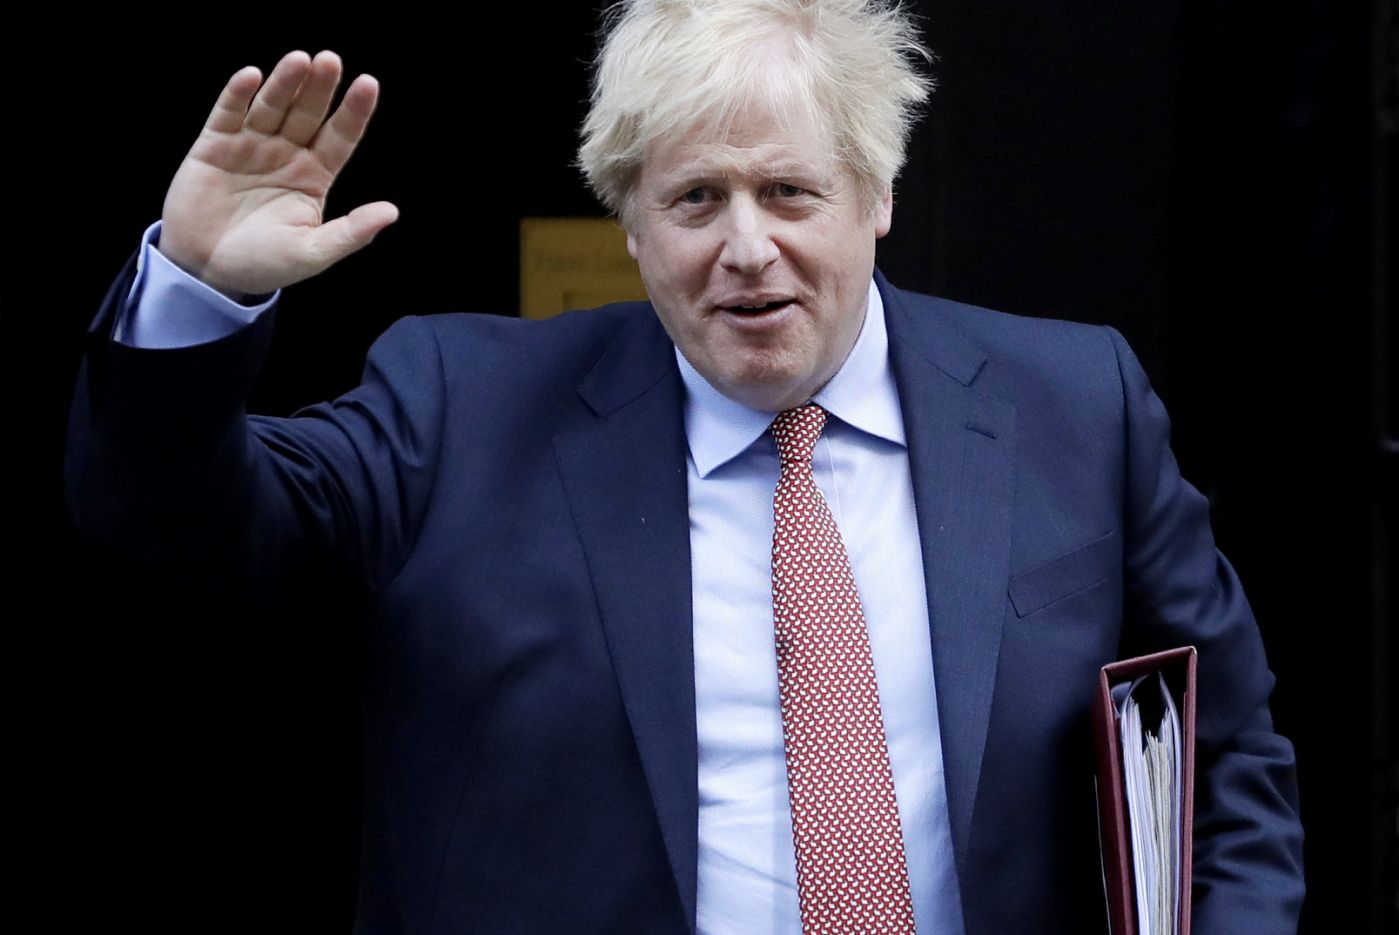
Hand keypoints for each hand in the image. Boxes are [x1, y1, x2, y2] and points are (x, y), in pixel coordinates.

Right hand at [160, 50, 398, 295]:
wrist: (206, 270)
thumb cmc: (264, 263)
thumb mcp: (312, 252)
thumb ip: (351, 232)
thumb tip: (392, 212)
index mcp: (314, 175)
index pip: (341, 136)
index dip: (354, 111)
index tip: (368, 84)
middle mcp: (287, 154)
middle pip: (308, 113)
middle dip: (320, 88)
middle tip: (331, 60)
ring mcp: (250, 146)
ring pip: (272, 106)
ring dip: (284, 83)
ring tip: (299, 61)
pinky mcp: (214, 145)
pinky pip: (228, 113)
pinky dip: (238, 94)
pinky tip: (251, 76)